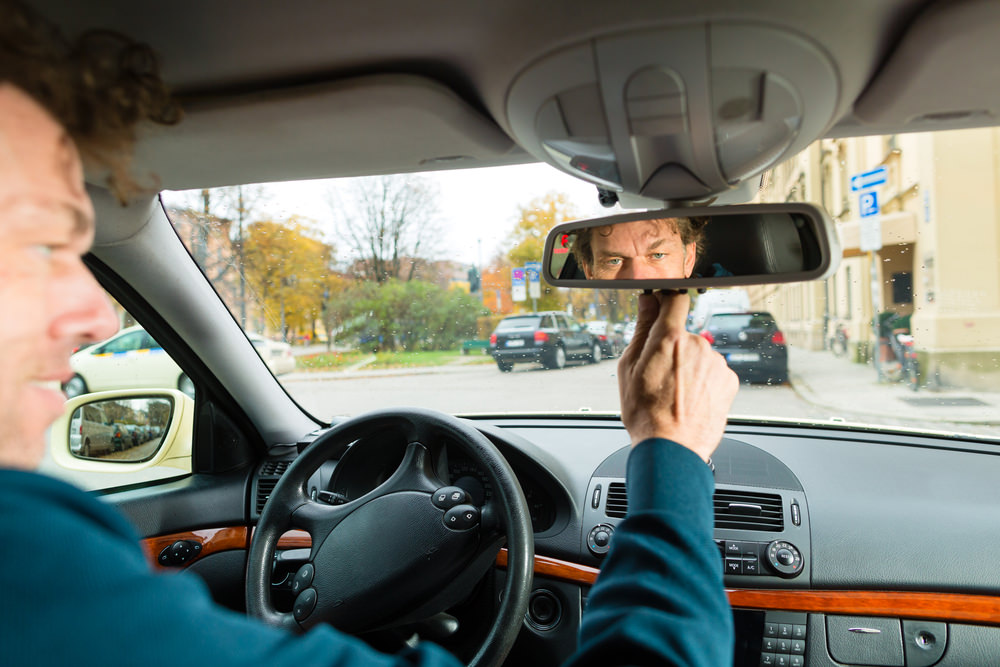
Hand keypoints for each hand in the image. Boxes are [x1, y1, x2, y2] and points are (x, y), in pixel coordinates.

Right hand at [618, 291, 738, 461]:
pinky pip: (713, 372)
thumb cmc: (646, 414)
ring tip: (674, 394)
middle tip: (658, 375)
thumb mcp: (629, 367)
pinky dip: (703, 382)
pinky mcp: (729, 380)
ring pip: (699, 355)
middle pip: (683, 335)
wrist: (671, 448)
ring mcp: (716, 363)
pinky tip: (690, 400)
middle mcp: (698, 345)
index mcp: (669, 338)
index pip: (675, 299)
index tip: (661, 306)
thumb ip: (642, 329)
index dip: (666, 301)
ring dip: (689, 367)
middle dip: (672, 349)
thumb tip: (649, 302)